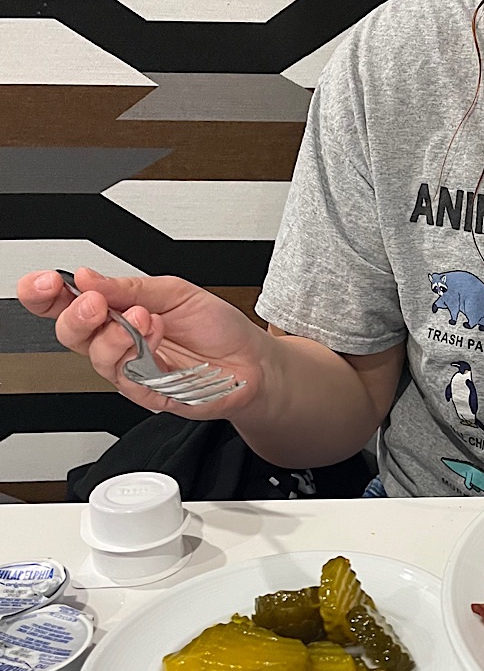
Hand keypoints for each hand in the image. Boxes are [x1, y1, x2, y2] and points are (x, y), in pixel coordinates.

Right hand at [16, 268, 268, 419]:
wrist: (253, 361)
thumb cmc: (218, 328)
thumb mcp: (177, 292)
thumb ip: (131, 287)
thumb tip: (88, 277)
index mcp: (120, 311)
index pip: (69, 303)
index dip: (46, 295)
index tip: (43, 283)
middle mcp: (120, 341)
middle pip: (71, 333)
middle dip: (75, 315)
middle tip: (93, 301)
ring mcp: (132, 368)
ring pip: (96, 356)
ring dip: (116, 333)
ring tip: (144, 316)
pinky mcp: (147, 392)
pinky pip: (128, 376)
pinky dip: (141, 350)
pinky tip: (155, 334)